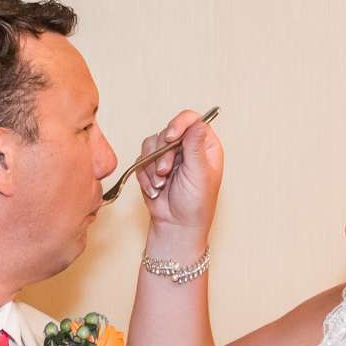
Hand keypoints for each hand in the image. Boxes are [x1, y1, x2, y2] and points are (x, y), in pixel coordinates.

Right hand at [136, 109, 223, 240]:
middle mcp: (187, 146)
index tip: (171, 138)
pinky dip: (145, 175)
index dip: (179, 124)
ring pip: (151, 143)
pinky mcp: (152, 165)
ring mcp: (169, 155)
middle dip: (163, 153)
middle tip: (165, 172)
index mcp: (204, 145)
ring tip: (161, 184)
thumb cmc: (196, 204)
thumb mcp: (199, 173)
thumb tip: (197, 122)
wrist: (177, 226)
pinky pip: (141, 158)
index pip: (192, 120)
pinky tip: (155, 189)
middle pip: (167, 131)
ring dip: (152, 166)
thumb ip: (195, 146)